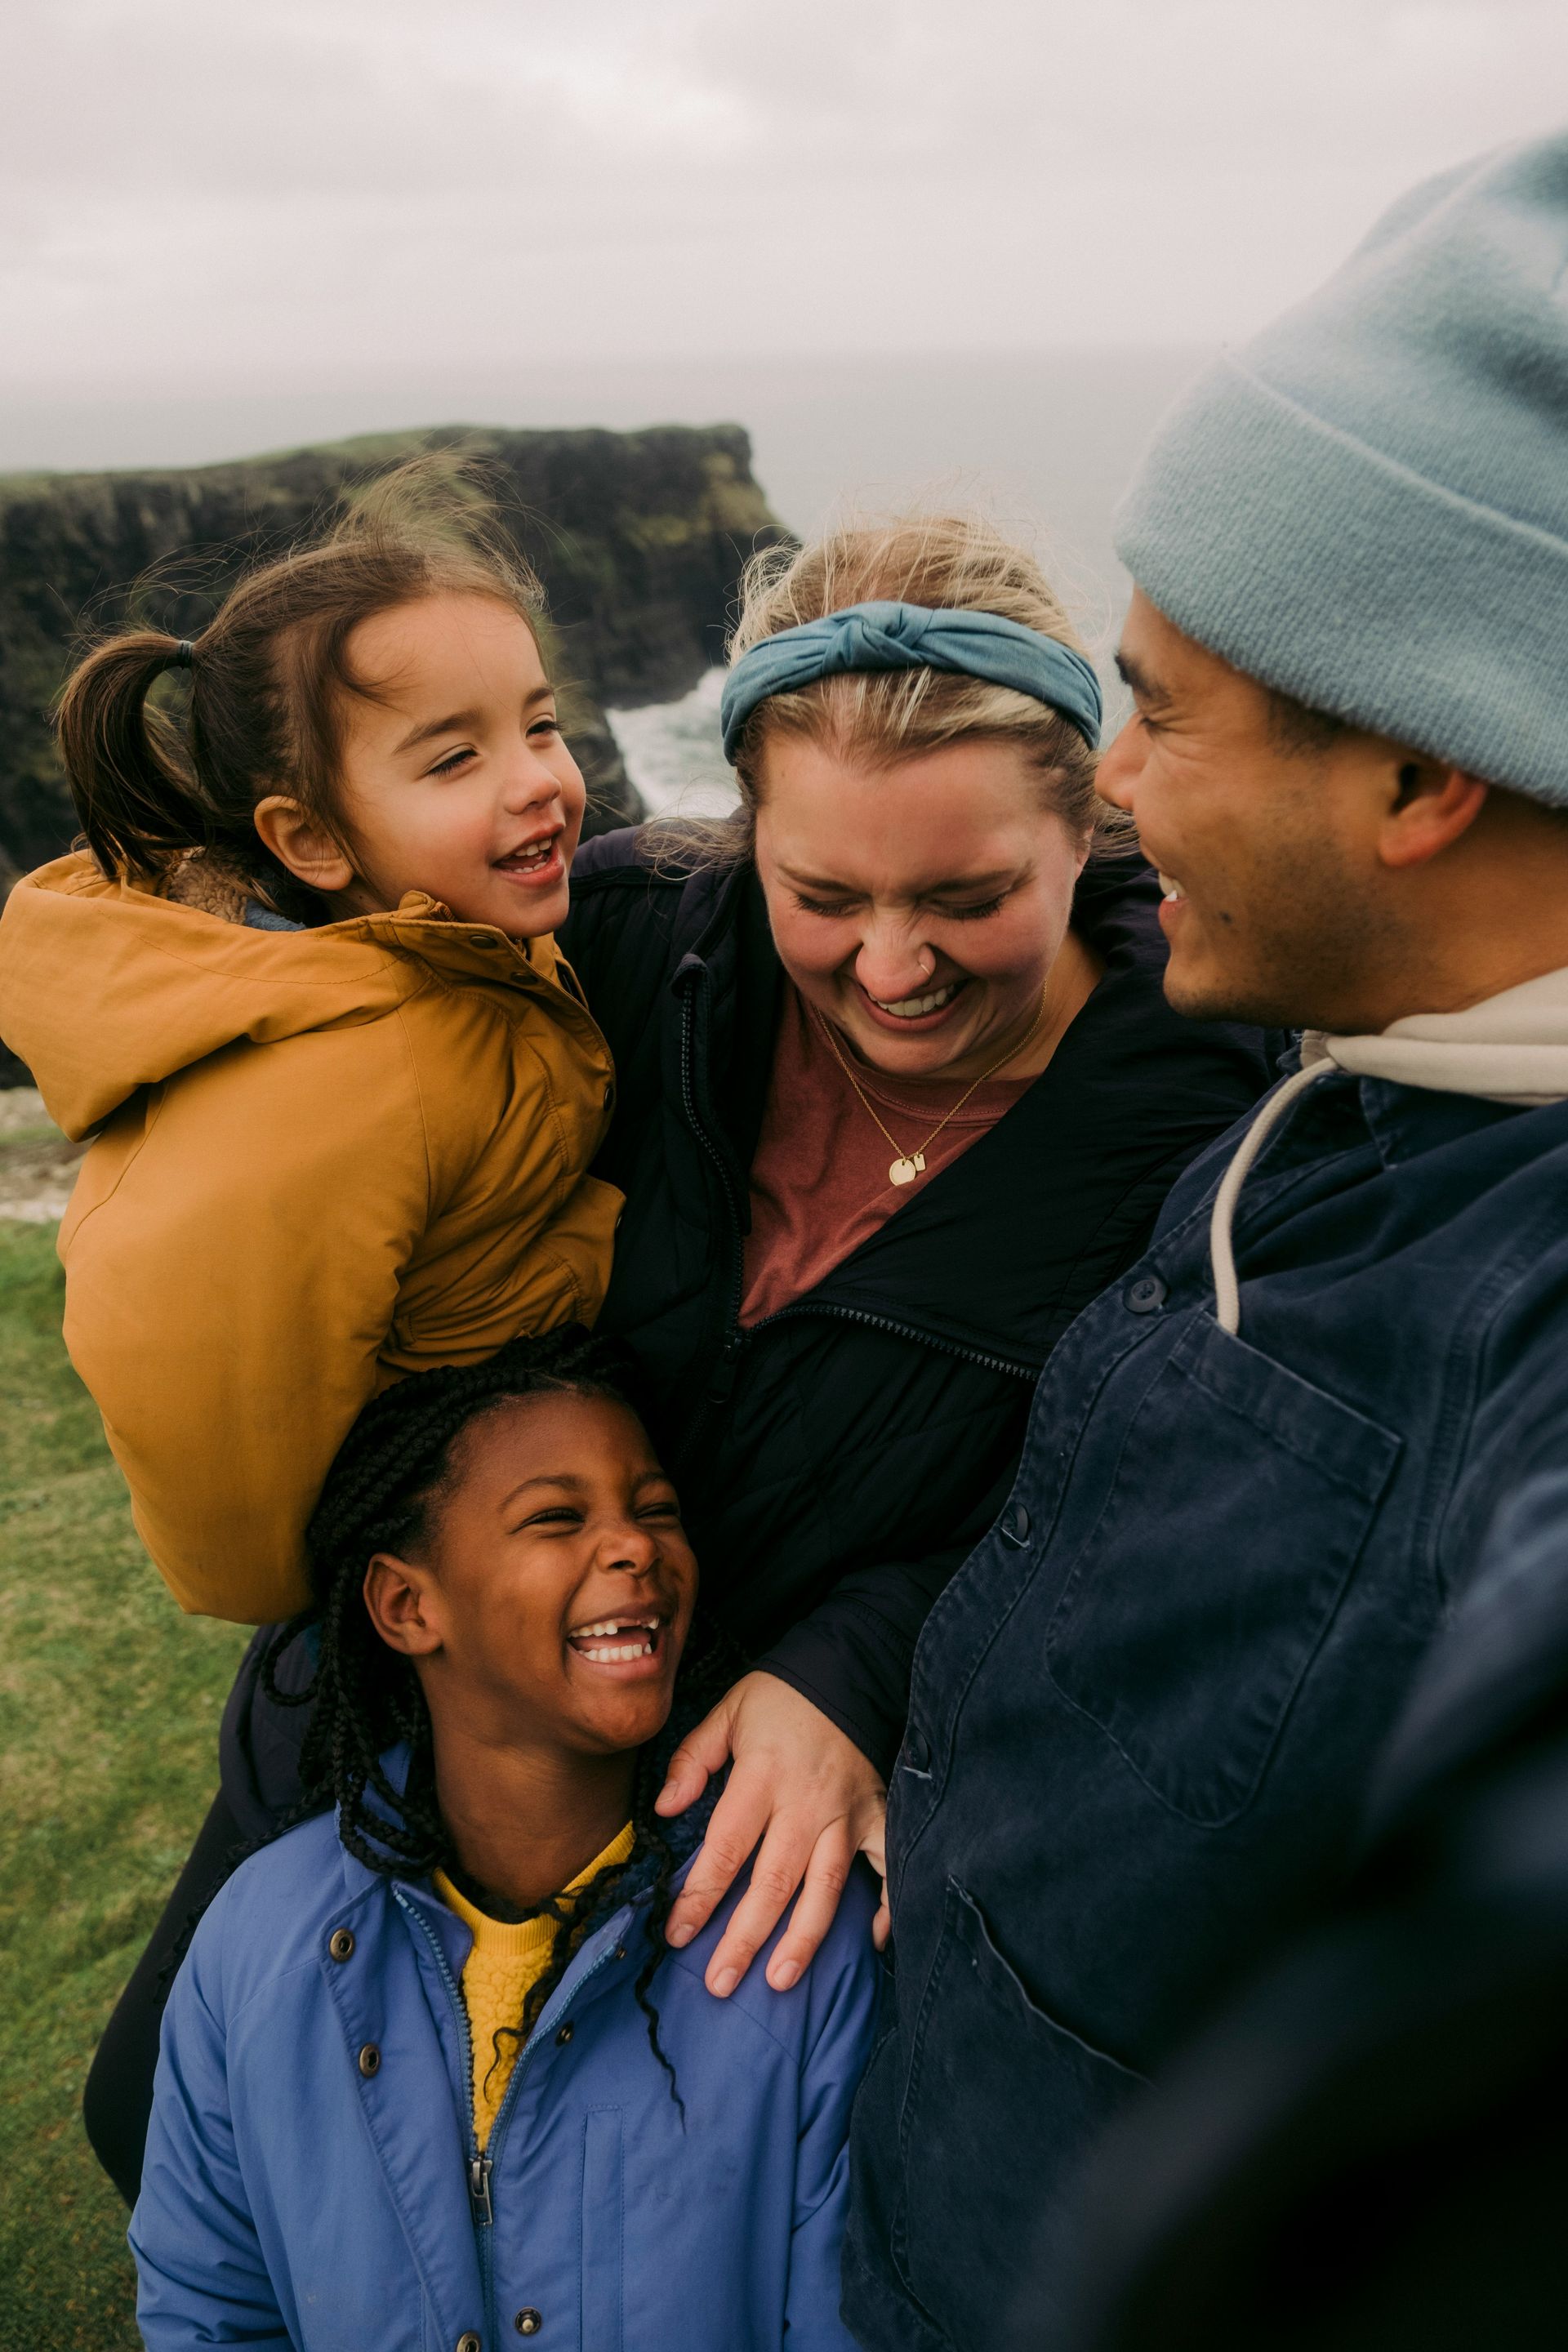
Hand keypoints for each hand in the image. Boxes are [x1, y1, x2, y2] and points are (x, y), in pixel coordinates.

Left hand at [655, 1670, 888, 1995]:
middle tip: (720, 1983)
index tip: (677, 1935)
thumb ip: (693, 1760)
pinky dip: (888, 1904)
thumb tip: (664, 1809)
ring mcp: (847, 1813)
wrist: (850, 1668)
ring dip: (804, 1937)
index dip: (700, 1896)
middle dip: (745, 1937)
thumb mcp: (727, 1713)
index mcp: (761, 1777)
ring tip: (781, 1980)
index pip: (725, 1847)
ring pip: (826, 1886)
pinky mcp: (879, 1814)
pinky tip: (876, 1942)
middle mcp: (805, 1803)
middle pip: (773, 1882)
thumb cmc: (781, 1697)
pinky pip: (888, 1865)